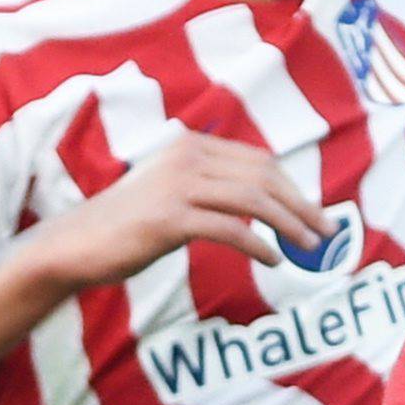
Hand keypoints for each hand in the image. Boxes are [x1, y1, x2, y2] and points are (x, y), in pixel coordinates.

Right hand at [21, 129, 330, 293]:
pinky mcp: (169, 218)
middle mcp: (186, 157)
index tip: (316, 212)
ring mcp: (177, 186)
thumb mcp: (174, 193)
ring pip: (253, 201)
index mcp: (191, 145)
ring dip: (290, 225)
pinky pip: (230, 229)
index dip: (294, 187)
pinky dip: (259, 244)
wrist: (77, 243)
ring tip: (310, 247)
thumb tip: (266, 203)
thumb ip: (213, 189)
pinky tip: (273, 259)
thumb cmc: (129, 224)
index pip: (259, 161)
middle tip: (328, 232)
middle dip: (302, 204)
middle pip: (264, 177)